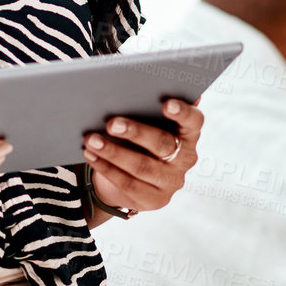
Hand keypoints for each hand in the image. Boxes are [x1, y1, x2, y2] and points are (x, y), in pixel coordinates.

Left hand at [83, 98, 204, 216]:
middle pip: (163, 144)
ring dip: (114, 152)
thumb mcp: (147, 122)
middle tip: (111, 123)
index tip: (166, 103)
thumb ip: (146, 106)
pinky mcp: (155, 199)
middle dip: (135, 132)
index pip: (194, 121)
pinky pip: (128, 184)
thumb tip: (129, 85)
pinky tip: (91, 155)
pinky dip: (106, 168)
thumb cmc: (139, 138)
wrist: (130, 176)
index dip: (183, 112)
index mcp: (189, 133)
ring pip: (142, 166)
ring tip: (91, 139)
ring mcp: (172, 181)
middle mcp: (185, 158)